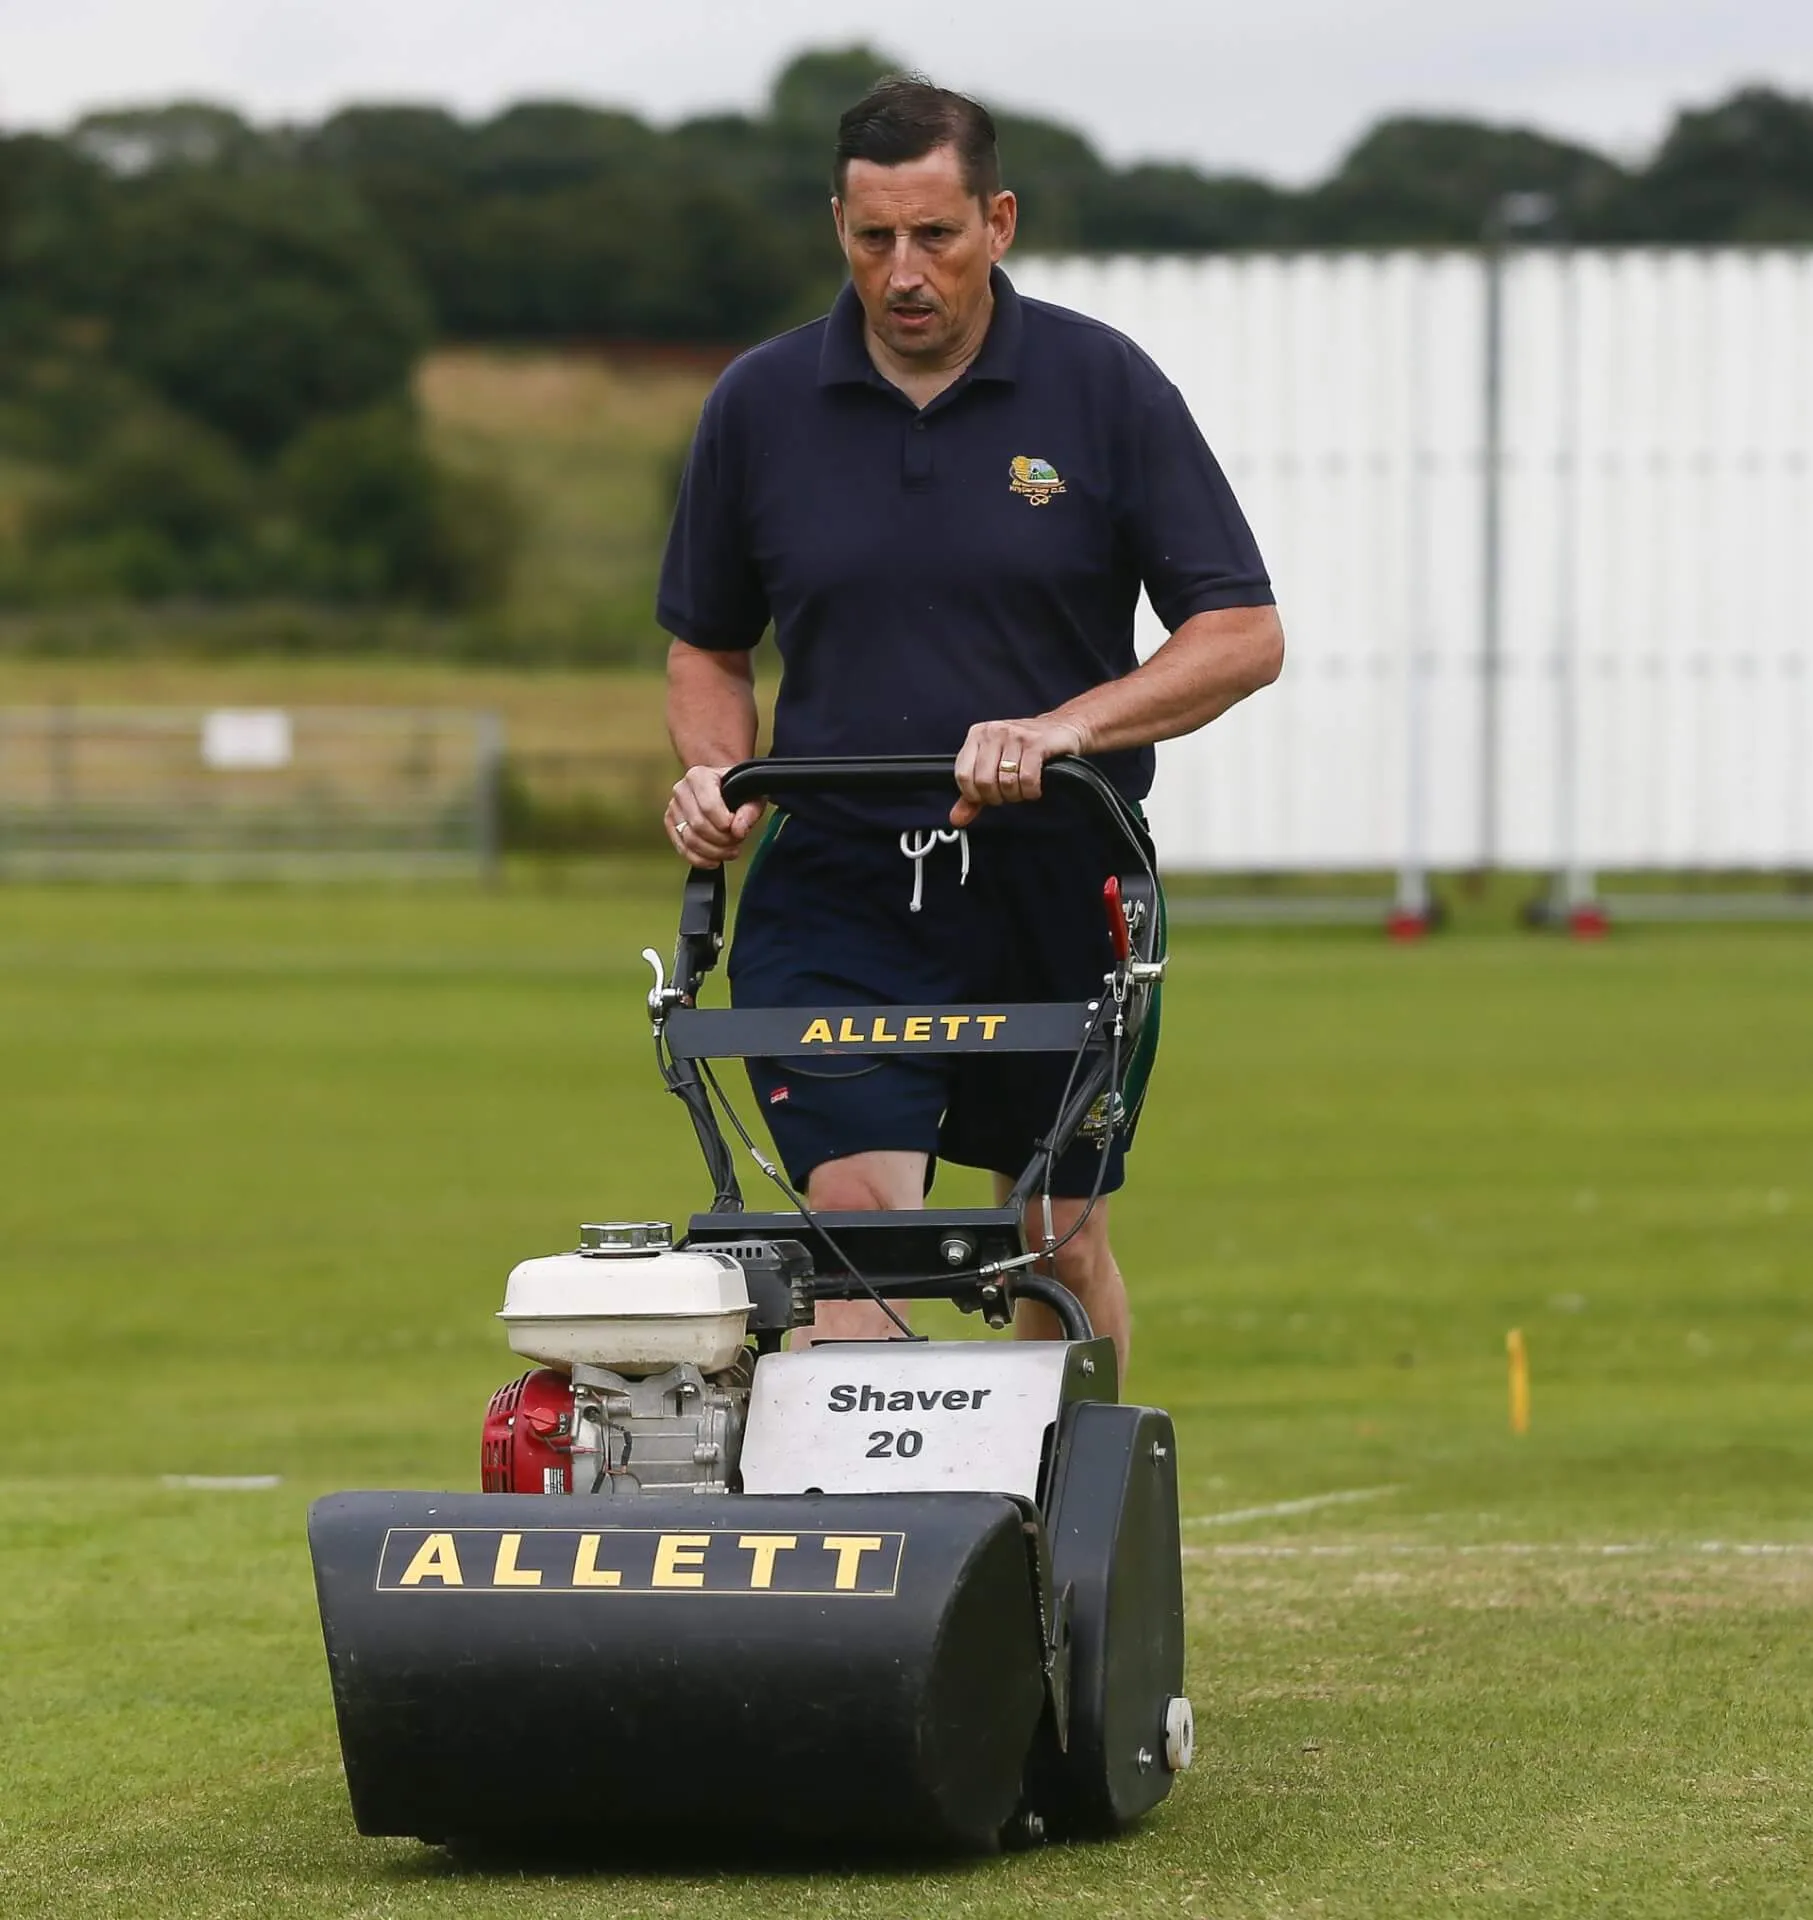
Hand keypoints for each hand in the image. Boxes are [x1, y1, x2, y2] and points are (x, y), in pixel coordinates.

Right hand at [666, 765, 764, 866]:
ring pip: (690, 839)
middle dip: (722, 840)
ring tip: (730, 850)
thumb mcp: (753, 796)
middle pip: (698, 825)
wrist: (725, 791)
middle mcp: (681, 790)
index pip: (708, 806)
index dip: (725, 824)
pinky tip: (715, 861)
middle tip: (737, 841)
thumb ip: (749, 812)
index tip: (738, 830)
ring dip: (714, 852)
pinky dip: (700, 860)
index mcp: (699, 776)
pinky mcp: (671, 825)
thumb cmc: (739, 791)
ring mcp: (674, 808)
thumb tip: (737, 830)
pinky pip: (682, 849)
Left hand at [951, 715, 1087, 826]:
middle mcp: (993, 732)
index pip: (962, 775)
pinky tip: (1034, 788)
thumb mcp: (994, 767)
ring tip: (1023, 789)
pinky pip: (1027, 779)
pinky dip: (1031, 791)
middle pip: (984, 781)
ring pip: (1006, 782)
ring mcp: (1014, 735)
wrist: (1062, 728)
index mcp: (977, 735)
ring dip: (1016, 795)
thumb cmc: (1025, 749)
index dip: (975, 795)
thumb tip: (956, 819)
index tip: (988, 796)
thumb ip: (973, 795)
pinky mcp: (1036, 743)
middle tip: (1009, 794)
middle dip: (998, 797)